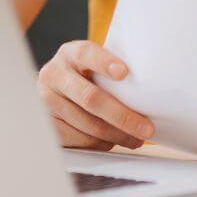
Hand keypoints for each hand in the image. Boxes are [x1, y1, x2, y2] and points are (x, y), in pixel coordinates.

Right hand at [36, 40, 155, 150]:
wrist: (52, 89)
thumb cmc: (83, 76)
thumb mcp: (91, 64)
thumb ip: (111, 70)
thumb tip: (149, 87)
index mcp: (70, 53)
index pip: (86, 53)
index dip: (104, 62)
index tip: (124, 73)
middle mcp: (54, 74)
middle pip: (90, 97)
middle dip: (122, 116)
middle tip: (146, 128)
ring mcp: (46, 100)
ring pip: (87, 124)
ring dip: (116, 135)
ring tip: (136, 139)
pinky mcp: (47, 124)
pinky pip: (78, 139)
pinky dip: (100, 143)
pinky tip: (113, 141)